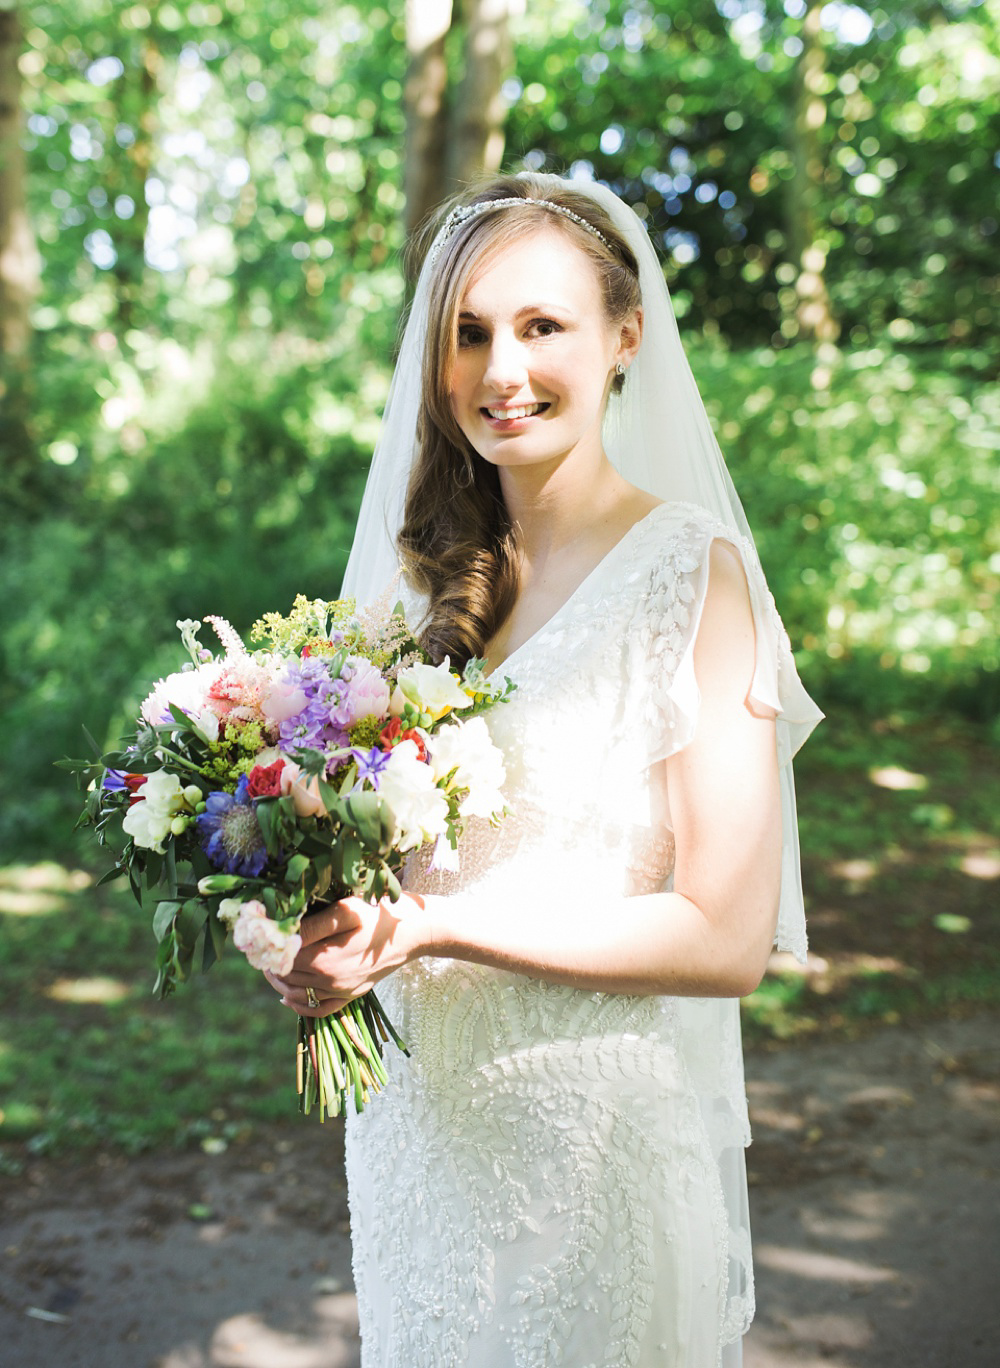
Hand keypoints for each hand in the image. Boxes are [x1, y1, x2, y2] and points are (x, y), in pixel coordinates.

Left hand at [263, 892, 427, 1016]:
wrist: (416, 931)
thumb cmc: (380, 913)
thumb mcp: (345, 910)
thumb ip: (311, 924)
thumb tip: (281, 933)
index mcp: (325, 959)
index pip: (281, 956)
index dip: (267, 944)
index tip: (259, 930)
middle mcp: (330, 981)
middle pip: (286, 975)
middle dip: (270, 961)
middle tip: (261, 944)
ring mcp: (342, 991)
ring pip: (297, 994)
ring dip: (279, 981)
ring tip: (270, 964)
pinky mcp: (352, 995)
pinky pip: (319, 1009)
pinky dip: (299, 1005)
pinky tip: (287, 996)